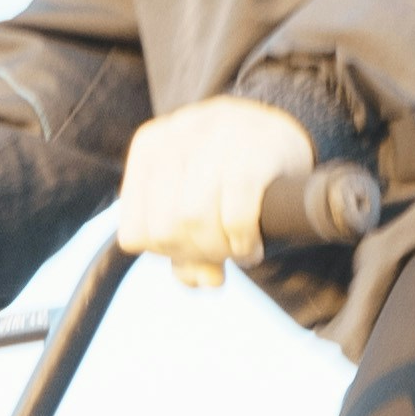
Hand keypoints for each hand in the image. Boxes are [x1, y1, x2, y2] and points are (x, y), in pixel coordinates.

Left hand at [111, 96, 314, 287]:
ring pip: (194, 221)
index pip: (134, 234)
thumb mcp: (195, 204)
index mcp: (148, 148)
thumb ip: (184, 248)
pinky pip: (236, 216)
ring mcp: (213, 136)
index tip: (196, 252)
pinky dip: (244, 244)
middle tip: (223, 254)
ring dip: (221, 251)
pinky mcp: (252, 149)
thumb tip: (202, 281)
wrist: (281, 135)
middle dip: (195, 254)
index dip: (166, 255)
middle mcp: (175, 135)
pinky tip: (253, 246)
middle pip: (164, 230)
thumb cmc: (230, 176)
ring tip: (239, 250)